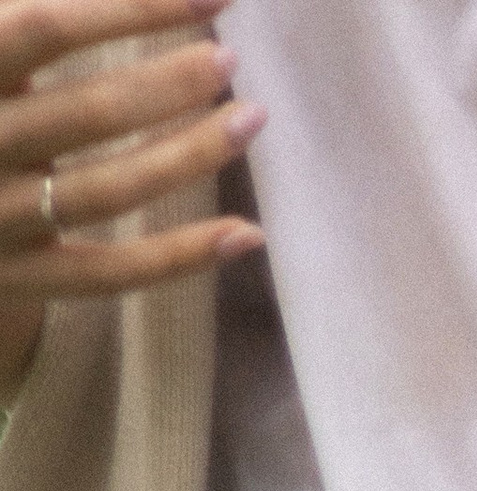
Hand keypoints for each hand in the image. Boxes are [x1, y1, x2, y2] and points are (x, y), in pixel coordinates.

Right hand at [0, 0, 265, 399]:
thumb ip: (32, 15)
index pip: (47, 27)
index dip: (134, 6)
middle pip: (89, 113)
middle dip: (167, 83)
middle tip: (228, 61)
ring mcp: (0, 216)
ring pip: (110, 190)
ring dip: (189, 155)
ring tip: (250, 118)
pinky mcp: (25, 277)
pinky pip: (113, 272)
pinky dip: (183, 256)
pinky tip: (246, 232)